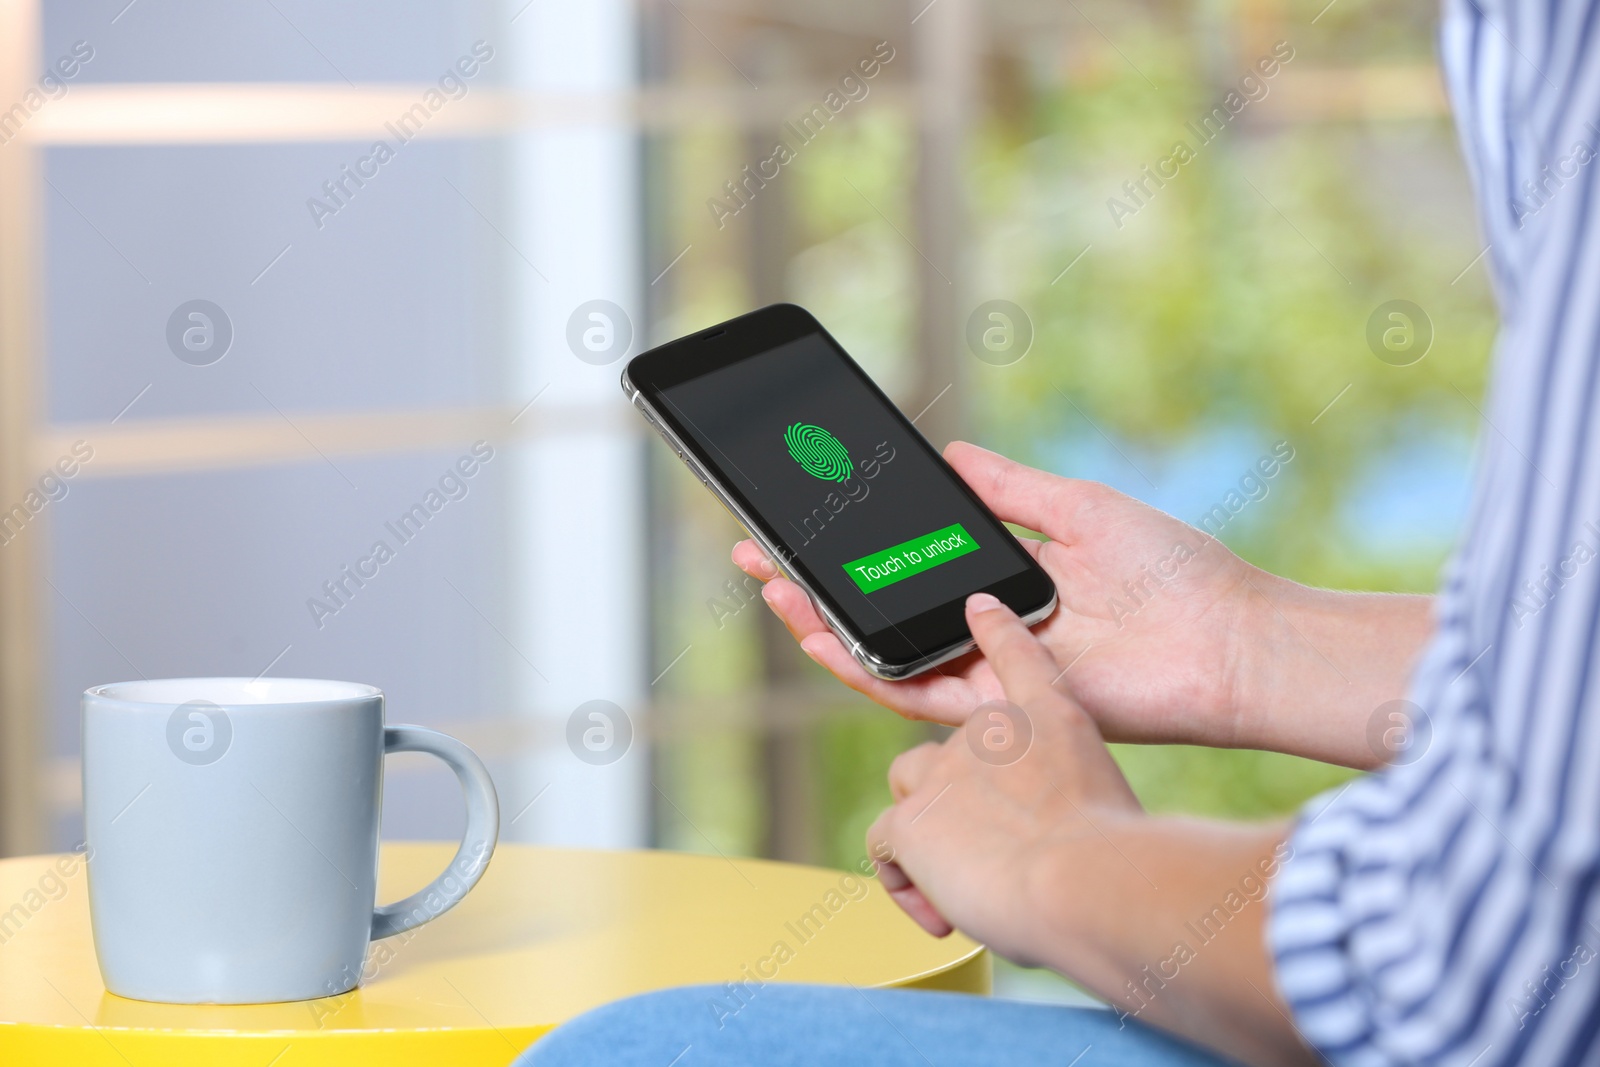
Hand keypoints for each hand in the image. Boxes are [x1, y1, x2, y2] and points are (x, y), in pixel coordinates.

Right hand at [733, 441, 1260, 744]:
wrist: (1227, 642)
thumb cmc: (1172, 572)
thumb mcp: (1077, 510)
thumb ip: (1008, 490)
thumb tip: (952, 452)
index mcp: (1005, 584)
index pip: (909, 567)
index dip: (854, 549)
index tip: (809, 516)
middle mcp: (987, 631)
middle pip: (882, 614)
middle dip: (815, 588)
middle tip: (760, 554)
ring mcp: (989, 674)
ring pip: (883, 658)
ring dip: (821, 628)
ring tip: (773, 587)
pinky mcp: (996, 710)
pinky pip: (915, 693)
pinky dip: (864, 668)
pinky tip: (821, 635)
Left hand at [867, 592, 1142, 960]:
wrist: (1088, 880)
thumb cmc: (1117, 862)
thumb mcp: (1112, 809)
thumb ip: (1077, 808)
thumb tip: (1057, 849)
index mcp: (1051, 719)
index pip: (1017, 656)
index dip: (997, 630)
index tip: (980, 608)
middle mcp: (990, 732)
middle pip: (950, 752)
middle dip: (959, 803)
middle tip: (999, 860)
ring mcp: (944, 770)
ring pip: (907, 792)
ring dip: (928, 838)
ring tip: (967, 888)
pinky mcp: (911, 818)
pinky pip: (883, 847)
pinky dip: (905, 884)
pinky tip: (941, 914)